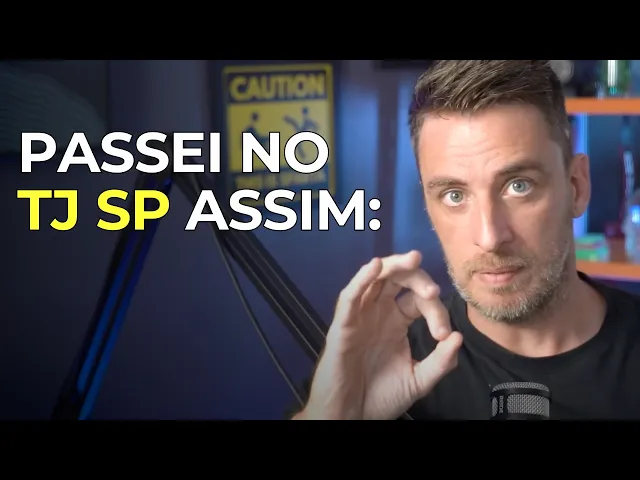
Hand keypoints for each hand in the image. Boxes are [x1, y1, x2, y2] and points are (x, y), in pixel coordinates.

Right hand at [300, 251, 462, 419]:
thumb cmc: (380, 398)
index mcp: (396, 322)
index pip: (418, 300)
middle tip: (433, 291)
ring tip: (413, 258)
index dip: (435, 310)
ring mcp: (360, 317)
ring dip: (394, 265)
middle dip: (417, 276)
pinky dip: (362, 278)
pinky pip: (350, 296)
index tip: (442, 335)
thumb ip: (440, 362)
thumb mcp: (419, 380)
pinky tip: (376, 266)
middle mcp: (378, 313)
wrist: (351, 417)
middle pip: (397, 279)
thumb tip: (458, 337)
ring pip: (375, 278)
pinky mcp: (343, 326)